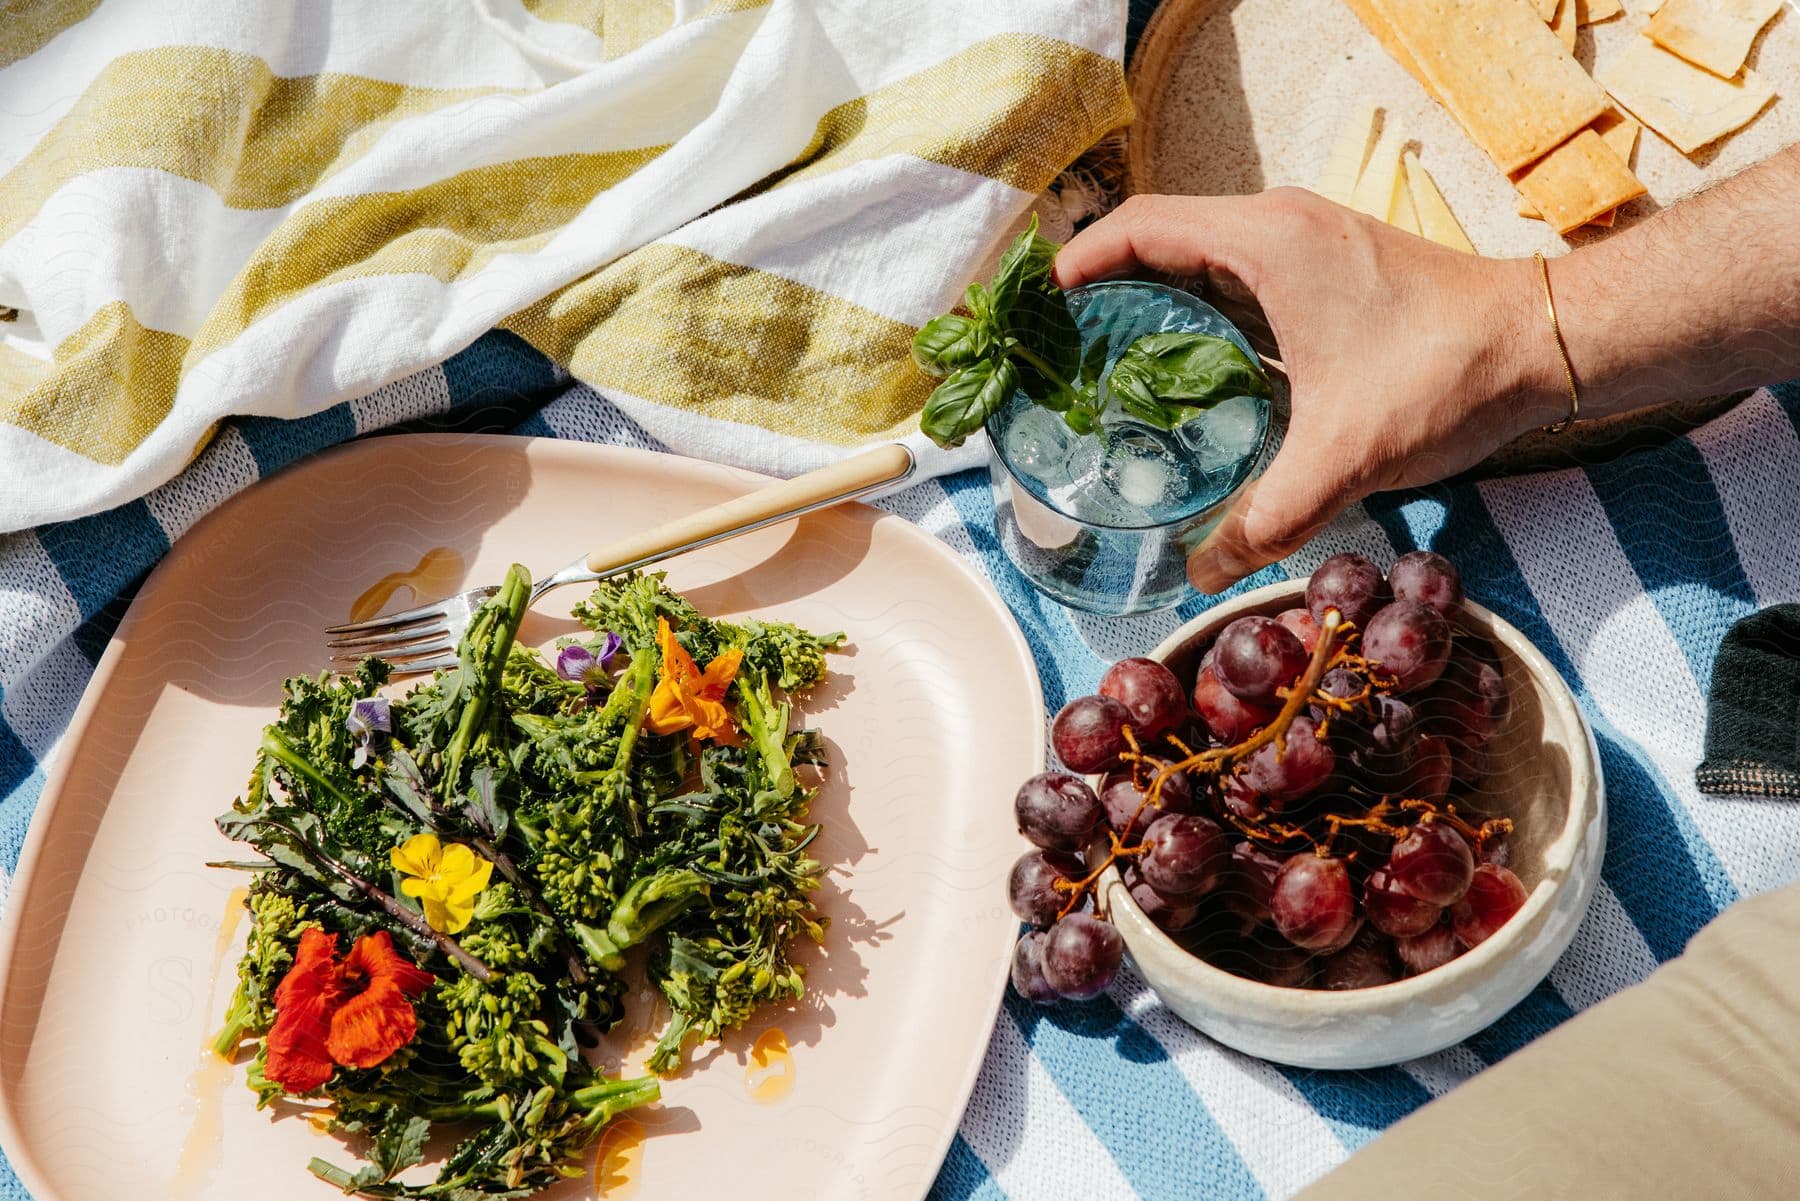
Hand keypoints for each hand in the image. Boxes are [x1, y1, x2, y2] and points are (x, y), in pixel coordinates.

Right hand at [1053, 189, 1568, 592]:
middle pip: (1157, 239)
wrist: (1545, 344)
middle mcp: (1279, 228)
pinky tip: (1181, 378)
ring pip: (1197, 260)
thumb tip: (1201, 576)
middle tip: (1057, 350)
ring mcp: (1305, 246)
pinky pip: (1233, 281)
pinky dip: (1194, 316)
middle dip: (1100, 287)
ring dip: (1147, 301)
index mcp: (1267, 242)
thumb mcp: (1345, 456)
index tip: (1037, 310)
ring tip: (1101, 365)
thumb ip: (1265, 520)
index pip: (1139, 227)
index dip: (1077, 262)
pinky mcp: (1327, 272)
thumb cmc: (1448, 374)